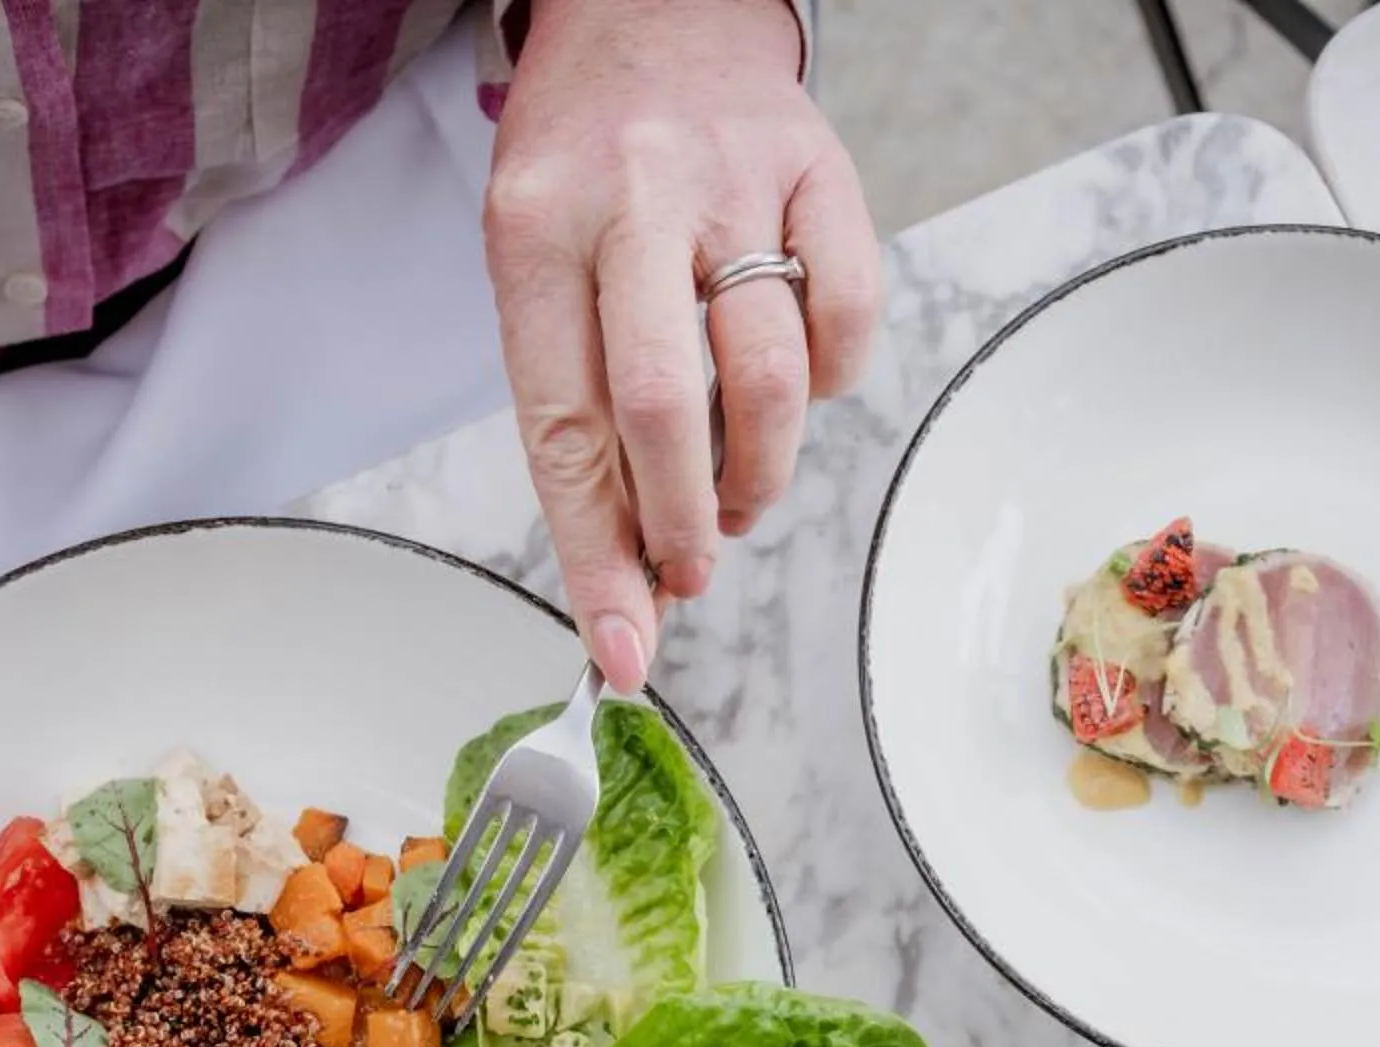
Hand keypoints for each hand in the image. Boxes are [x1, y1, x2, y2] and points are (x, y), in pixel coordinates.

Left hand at [485, 0, 882, 690]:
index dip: (596, 556)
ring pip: (769, 375)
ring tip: (735, 491)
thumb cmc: (584, 162)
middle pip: (663, 407)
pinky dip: (825, 383)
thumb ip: (575, 412)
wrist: (650, 8)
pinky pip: (845, 316)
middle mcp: (632, 199)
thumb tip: (626, 580)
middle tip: (691, 567)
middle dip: (681, 524)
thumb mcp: (536, 264)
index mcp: (534, 230)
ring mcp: (735, 181)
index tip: (621, 649)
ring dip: (758, 472)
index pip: (562, 428)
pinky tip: (792, 384)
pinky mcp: (819, 169)